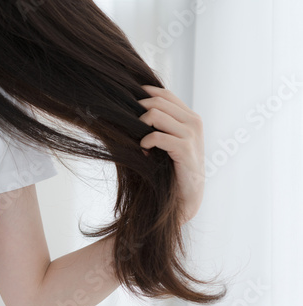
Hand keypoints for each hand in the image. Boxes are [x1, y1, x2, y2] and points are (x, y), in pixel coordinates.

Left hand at [137, 85, 204, 223]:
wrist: (187, 196)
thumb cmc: (173, 168)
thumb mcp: (168, 141)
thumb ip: (160, 124)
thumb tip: (133, 109)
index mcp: (190, 117)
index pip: (164, 94)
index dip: (145, 93)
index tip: (128, 101)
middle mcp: (193, 122)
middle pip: (158, 101)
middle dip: (138, 112)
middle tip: (131, 127)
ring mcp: (191, 134)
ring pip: (156, 114)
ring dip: (140, 127)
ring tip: (140, 142)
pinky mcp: (185, 149)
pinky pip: (156, 136)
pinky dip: (145, 142)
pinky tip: (144, 151)